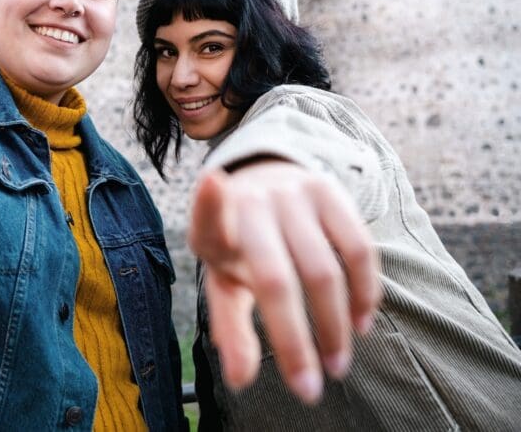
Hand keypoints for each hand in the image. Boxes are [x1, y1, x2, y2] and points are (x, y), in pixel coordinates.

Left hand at [188, 159, 380, 403]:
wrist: (266, 183)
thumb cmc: (241, 247)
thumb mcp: (224, 282)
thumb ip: (230, 328)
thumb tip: (240, 381)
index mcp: (214, 228)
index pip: (208, 219)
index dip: (208, 204)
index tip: (212, 185)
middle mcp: (252, 204)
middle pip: (276, 280)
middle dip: (295, 341)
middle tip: (312, 389)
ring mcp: (292, 193)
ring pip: (325, 270)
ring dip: (336, 326)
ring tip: (338, 364)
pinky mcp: (329, 190)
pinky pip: (358, 249)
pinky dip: (364, 293)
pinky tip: (361, 322)